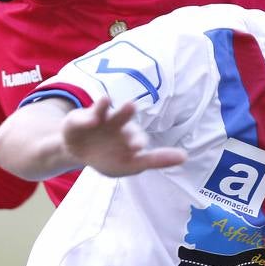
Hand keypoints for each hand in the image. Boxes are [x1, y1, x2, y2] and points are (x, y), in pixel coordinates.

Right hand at [62, 98, 185, 177]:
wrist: (78, 151)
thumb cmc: (108, 157)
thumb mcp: (130, 165)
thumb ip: (156, 160)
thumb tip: (186, 157)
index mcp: (131, 137)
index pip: (138, 138)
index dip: (137, 141)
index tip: (139, 147)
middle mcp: (119, 125)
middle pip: (124, 119)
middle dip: (126, 114)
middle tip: (131, 106)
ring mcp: (102, 120)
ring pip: (108, 113)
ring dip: (111, 108)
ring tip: (111, 100)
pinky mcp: (83, 118)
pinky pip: (88, 115)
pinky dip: (91, 115)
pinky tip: (93, 117)